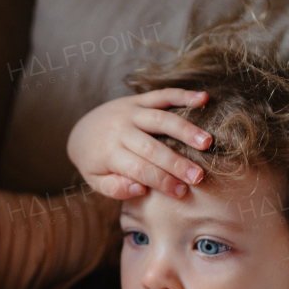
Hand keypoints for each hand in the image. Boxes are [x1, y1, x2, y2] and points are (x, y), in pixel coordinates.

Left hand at [67, 89, 211, 199]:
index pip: (139, 169)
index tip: (182, 193)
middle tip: (199, 176)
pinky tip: (204, 98)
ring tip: (207, 142)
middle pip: (152, 147)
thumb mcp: (97, 181)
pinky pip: (162, 95)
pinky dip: (183, 95)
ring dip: (185, 130)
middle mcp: (120, 130)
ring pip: (160, 119)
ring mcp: (129, 112)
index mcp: (110, 153)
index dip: (161, 181)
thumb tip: (141, 189)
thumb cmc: (95, 163)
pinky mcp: (138, 100)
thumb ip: (116, 188)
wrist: (81, 132)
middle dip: (176, 162)